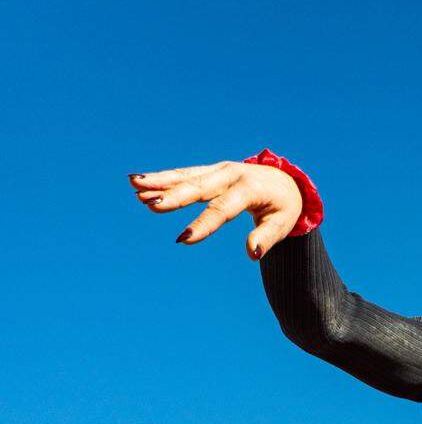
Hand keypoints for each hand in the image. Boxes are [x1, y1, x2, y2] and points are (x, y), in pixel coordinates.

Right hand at [128, 160, 302, 259]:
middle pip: (199, 188)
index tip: (183, 239)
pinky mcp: (210, 171)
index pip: (223, 209)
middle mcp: (230, 174)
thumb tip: (251, 254)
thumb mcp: (282, 224)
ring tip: (135, 186)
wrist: (285, 181)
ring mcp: (218, 170)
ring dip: (160, 181)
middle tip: (151, 204)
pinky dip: (163, 178)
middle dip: (174, 196)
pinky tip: (140, 184)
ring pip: (186, 177)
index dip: (203, 225)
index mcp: (249, 188)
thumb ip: (266, 238)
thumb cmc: (283, 207)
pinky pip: (184, 175)